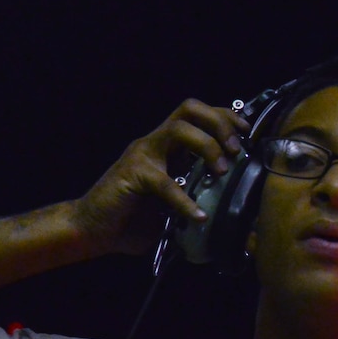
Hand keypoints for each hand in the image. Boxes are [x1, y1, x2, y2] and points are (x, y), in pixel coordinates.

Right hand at [69, 99, 248, 255]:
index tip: (246, 134)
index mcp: (166, 147)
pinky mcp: (133, 175)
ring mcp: (142, 156)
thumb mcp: (174, 207)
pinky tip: (198, 216)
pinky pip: (165, 182)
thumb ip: (197, 200)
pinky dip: (185, 200)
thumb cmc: (132, 219)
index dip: (224, 118)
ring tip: (221, 170)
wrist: (91, 229)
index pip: (197, 115)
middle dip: (219, 123)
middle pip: (189, 109)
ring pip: (178, 130)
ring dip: (206, 146)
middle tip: (235, 150)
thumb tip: (233, 216)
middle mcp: (155, 144)